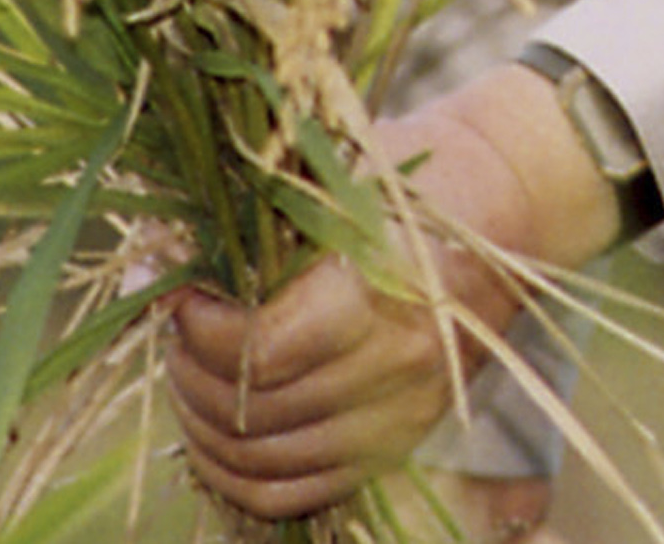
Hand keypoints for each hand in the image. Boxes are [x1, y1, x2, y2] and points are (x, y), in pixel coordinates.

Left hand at [164, 63, 620, 526]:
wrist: (506, 203)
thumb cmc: (414, 171)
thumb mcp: (336, 171)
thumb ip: (250, 219)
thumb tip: (156, 265)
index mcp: (380, 290)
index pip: (262, 352)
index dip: (201, 330)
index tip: (183, 294)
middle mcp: (396, 367)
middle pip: (255, 413)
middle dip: (192, 373)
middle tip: (178, 330)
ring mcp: (401, 414)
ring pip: (267, 463)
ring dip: (207, 427)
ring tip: (194, 371)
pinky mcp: (400, 441)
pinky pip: (302, 492)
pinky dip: (243, 476)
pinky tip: (218, 433)